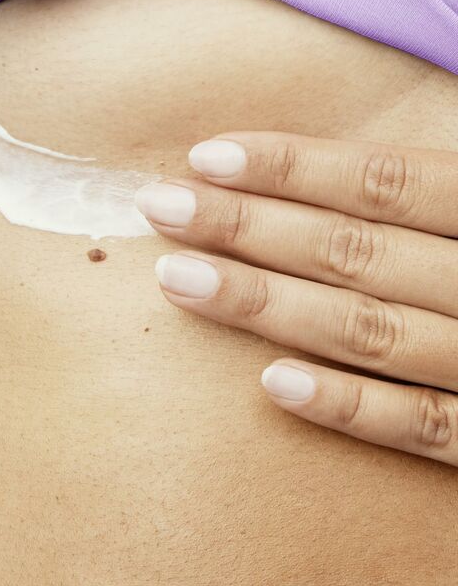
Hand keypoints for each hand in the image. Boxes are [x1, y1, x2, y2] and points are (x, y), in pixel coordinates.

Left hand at [133, 132, 457, 464]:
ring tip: (176, 277)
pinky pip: (430, 431)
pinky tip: (271, 386)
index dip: (296, 166)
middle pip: (363, 252)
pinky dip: (353, 408)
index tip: (207, 154)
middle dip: (251, 227)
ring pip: (377, 334)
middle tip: (157, 205)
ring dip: (269, 307)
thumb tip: (353, 158)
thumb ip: (445, 192)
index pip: (392, 183)